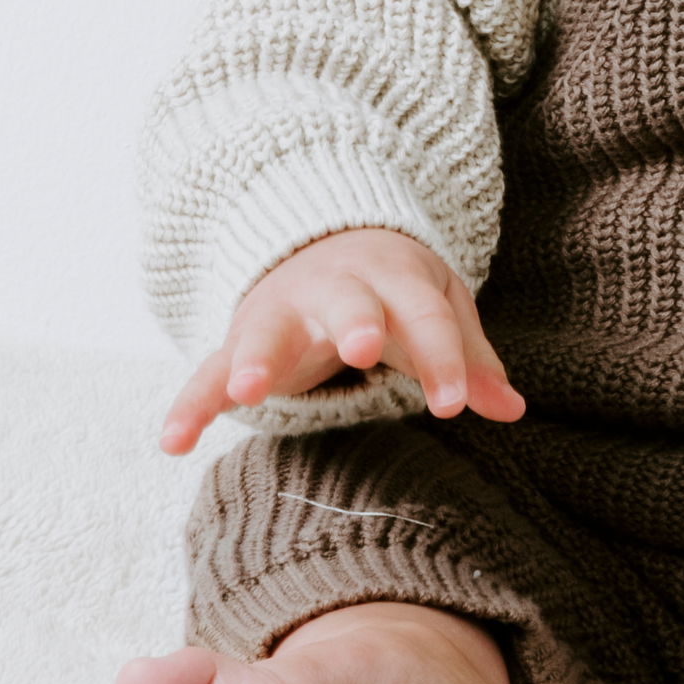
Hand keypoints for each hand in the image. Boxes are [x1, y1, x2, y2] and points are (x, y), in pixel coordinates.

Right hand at [158, 227, 524, 457]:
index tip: (455, 405)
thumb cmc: (393, 290)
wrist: (322, 240)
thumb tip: (513, 408)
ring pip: (267, 329)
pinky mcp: (239, 342)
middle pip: (347, 301)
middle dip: (353, 321)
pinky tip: (171, 443)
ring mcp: (280, 313)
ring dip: (257, 356)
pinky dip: (189, 405)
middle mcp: (335, 289)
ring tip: (247, 388)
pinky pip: (207, 373)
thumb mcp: (437, 309)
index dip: (442, 358)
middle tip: (360, 347)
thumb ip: (470, 360)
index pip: (424, 315)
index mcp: (394, 277)